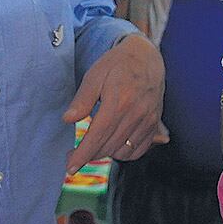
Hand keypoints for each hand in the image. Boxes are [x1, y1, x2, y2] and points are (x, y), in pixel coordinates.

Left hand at [64, 34, 165, 173]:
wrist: (147, 57)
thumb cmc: (117, 64)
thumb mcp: (95, 75)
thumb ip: (82, 99)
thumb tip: (68, 119)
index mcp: (119, 101)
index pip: (98, 135)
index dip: (83, 154)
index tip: (70, 166)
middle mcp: (136, 114)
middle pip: (109, 146)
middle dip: (89, 155)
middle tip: (73, 155)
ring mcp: (148, 120)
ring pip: (123, 152)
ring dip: (105, 153)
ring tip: (95, 144)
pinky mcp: (154, 124)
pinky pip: (138, 150)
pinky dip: (124, 153)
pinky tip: (113, 144)